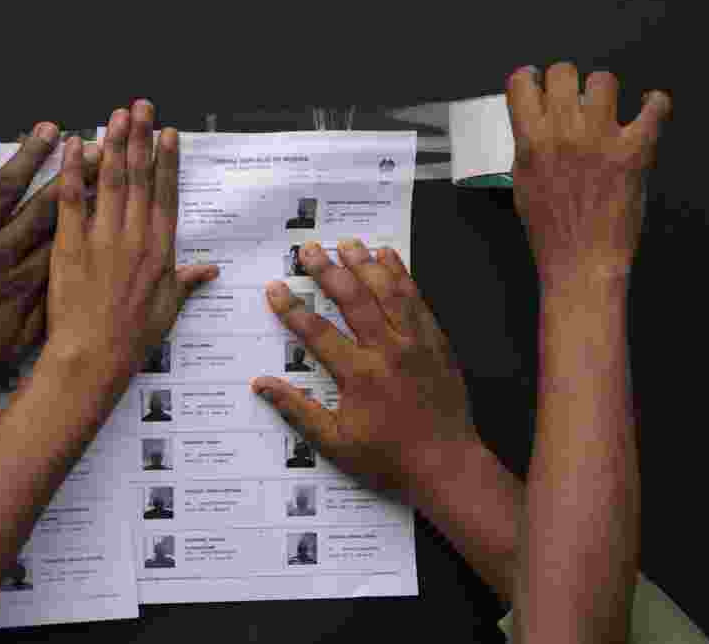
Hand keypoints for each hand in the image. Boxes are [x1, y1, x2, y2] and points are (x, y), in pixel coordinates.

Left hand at [0, 123, 80, 393]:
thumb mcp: (5, 352)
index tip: (110, 186)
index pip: (64, 240)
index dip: (89, 210)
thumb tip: (70, 294)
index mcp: (19, 285)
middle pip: (43, 208)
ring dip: (28, 157)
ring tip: (50, 130)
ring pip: (3, 190)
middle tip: (97, 149)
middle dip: (72, 176)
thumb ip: (39, 322)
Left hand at [37, 100, 217, 410]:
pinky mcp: (70, 244)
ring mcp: (103, 237)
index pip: (166, 194)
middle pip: (140, 176)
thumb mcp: (168, 308)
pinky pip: (71, 199)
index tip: (168, 133)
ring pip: (110, 179)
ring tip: (116, 114)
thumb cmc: (133, 338)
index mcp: (160, 249)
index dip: (167, 160)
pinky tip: (75, 145)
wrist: (95, 356)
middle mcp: (135, 236)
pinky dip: (73, 170)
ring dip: (114, 143)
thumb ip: (187, 282)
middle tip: (141, 106)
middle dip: (140, 137)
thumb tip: (210, 270)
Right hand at [251, 240, 477, 501]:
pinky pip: (417, 300)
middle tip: (308, 248)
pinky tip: (389, 257)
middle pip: (353, 299)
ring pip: (388, 291)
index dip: (292, 308)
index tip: (275, 287)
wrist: (447, 466)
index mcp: (358, 375)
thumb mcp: (334, 443)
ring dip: (365, 264)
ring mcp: (416, 343)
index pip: (316, 332)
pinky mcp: (436, 342)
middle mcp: (387, 351)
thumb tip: (261, 384)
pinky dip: (402, 275)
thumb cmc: (387, 459)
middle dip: (328, 270)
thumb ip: (297, 410)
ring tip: (347, 242)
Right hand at [506, 63, 671, 290]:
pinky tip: (647, 109)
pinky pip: (654, 107)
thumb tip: (534, 124)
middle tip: (572, 96)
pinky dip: (654, 105)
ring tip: (606, 108)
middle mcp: (565, 134)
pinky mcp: (635, 150)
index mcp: (532, 143)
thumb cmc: (551, 232)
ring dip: (604, 92)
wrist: (581, 261)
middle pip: (563, 71)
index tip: (537, 83)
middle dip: (566, 81)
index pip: (522, 84)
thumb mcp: (522, 185)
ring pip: (604, 81)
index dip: (529, 79)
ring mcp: (601, 139)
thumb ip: (527, 148)